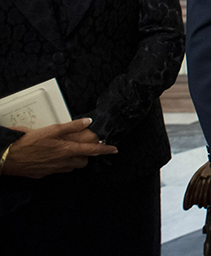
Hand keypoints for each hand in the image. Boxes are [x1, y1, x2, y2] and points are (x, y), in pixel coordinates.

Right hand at [2, 118, 117, 178]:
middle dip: (86, 154)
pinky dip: (61, 164)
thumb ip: (71, 126)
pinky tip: (54, 157)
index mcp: (67, 149)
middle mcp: (63, 162)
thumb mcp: (51, 129)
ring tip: (68, 150)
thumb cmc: (28, 142)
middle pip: (83, 161)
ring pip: (72, 167)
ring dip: (74, 160)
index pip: (92, 151)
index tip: (114, 150)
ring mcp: (54, 169)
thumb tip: (87, 122)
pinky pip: (59, 170)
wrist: (8, 157)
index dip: (105, 150)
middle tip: (82, 145)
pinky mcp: (44, 174)